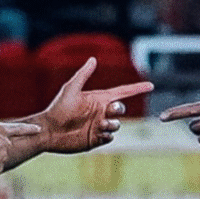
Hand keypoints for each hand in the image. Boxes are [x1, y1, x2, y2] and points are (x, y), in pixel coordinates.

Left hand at [39, 58, 154, 152]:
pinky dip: (107, 135)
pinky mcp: (95, 139)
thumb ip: (83, 75)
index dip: (136, 89)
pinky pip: (109, 137)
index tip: (150, 85)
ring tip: (100, 124)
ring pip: (117, 124)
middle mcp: (100, 112)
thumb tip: (93, 59)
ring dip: (112, 124)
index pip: (122, 92)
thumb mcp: (71, 89)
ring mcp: (99, 126)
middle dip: (118, 109)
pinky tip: (97, 134)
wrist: (49, 130)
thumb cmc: (57, 108)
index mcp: (98, 99)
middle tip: (109, 110)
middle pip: (120, 108)